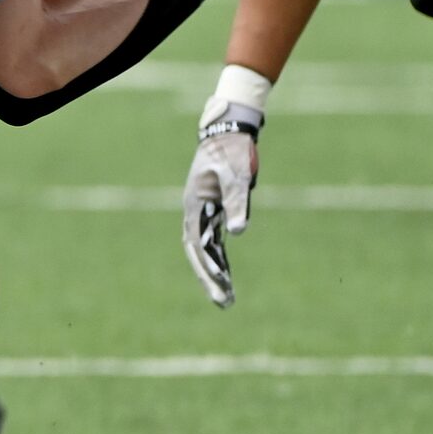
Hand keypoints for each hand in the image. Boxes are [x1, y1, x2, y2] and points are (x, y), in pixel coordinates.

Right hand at [182, 67, 268, 306]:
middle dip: (210, 279)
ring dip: (214, 271)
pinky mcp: (211, 208)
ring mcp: (201, 211)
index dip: (208, 268)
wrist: (229, 129)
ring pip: (204, 249)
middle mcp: (194, 211)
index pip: (198, 244)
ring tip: (228, 296)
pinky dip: (218, 257)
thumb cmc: (233, 152)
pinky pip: (212, 239)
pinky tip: (226, 271)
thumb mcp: (237, 176)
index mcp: (195, 205)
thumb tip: (238, 231)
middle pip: (197, 252)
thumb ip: (238, 203)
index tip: (221, 287)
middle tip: (225, 304)